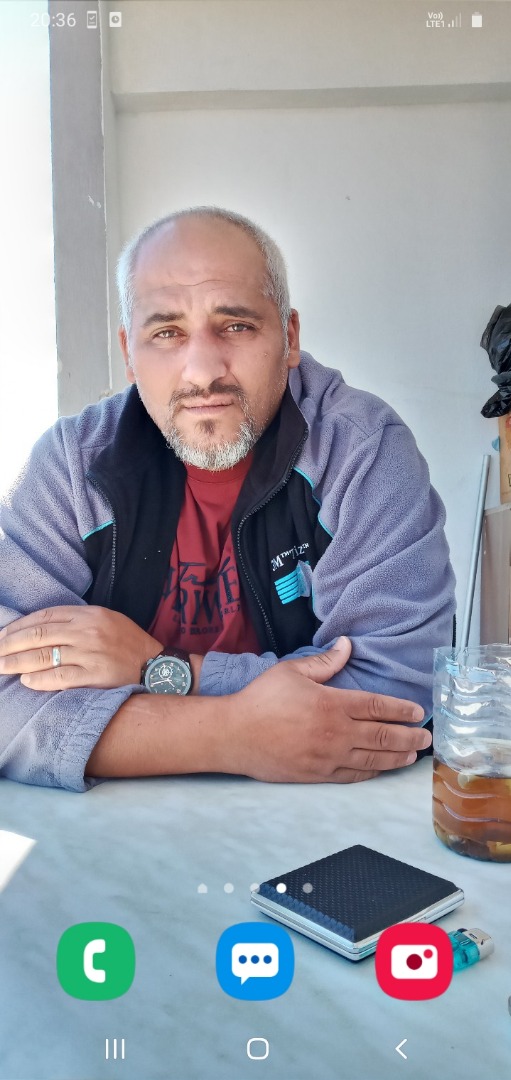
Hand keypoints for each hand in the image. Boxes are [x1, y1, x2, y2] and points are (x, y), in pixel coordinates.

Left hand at [0, 606, 164, 689]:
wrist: (157, 667)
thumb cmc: (129, 645)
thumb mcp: (107, 621)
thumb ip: (78, 621)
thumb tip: (41, 629)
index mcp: (90, 614)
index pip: (45, 616)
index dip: (20, 625)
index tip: (2, 634)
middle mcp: (88, 631)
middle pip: (39, 635)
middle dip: (10, 644)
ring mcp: (91, 654)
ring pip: (44, 656)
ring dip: (16, 662)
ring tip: (0, 666)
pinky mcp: (95, 676)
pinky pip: (60, 677)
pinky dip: (39, 679)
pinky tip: (26, 680)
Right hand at [226, 637, 430, 783]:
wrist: (234, 735)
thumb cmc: (261, 699)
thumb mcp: (292, 671)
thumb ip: (324, 662)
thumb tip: (347, 645)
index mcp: (332, 704)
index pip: (378, 707)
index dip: (402, 710)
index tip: (419, 713)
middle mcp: (335, 733)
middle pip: (383, 737)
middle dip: (409, 737)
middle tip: (427, 738)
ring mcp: (328, 757)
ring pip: (373, 760)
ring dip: (397, 758)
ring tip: (412, 755)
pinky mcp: (317, 774)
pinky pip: (352, 776)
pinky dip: (371, 772)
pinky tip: (380, 769)